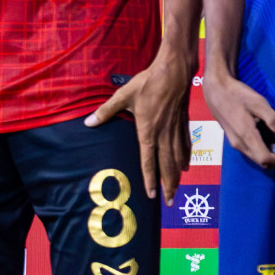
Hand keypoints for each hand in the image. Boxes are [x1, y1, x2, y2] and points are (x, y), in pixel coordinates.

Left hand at [85, 43, 192, 202]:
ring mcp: (175, 130)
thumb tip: (88, 122)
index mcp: (148, 131)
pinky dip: (186, 158)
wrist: (173, 72)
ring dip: (177, 176)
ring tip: (176, 190)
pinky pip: (186, 146)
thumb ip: (106, 111)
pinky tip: (186, 166)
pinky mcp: (183, 123)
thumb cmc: (147, 83)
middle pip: (167, 166)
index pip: (148, 161)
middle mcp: (164, 135)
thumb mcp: (123, 96)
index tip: (152, 195)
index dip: (150, 180)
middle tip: (168, 202)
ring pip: (178, 159)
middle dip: (168, 186)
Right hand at [201, 71, 274, 169]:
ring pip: (256, 158)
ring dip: (274, 160)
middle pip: (262, 162)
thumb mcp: (257, 103)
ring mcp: (235, 142)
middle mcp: (239, 144)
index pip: (267, 158)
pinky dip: (266, 153)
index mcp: (246, 136)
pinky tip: (274, 145)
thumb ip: (273, 119)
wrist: (215, 89)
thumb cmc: (236, 94)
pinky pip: (252, 151)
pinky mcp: (234, 138)